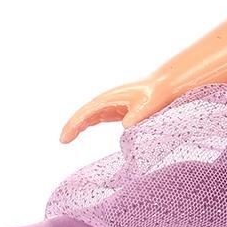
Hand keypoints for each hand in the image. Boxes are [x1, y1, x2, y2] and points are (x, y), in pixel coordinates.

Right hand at [59, 75, 178, 143]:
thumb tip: (124, 127)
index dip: (74, 125)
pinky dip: (89, 122)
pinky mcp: (118, 108)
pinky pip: (99, 116)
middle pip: (84, 113)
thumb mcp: (145, 108)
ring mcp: (112, 103)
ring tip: (67, 138)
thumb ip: (134, 118)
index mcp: (111, 98)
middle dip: (72, 126)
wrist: (164, 85)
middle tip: (62, 141)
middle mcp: (108, 99)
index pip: (87, 113)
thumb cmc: (155, 95)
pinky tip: (83, 128)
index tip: (65, 138)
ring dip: (79, 125)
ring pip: (90, 115)